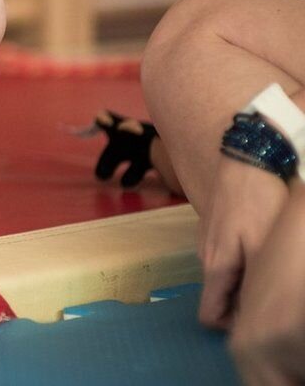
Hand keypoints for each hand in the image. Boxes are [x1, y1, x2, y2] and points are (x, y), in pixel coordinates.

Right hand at [197, 156, 288, 328]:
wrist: (245, 156)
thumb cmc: (258, 202)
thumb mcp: (263, 246)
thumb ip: (253, 283)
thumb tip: (250, 313)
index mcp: (216, 268)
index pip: (210, 317)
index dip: (233, 326)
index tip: (261, 318)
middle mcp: (206, 258)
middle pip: (221, 297)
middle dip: (244, 303)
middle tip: (277, 292)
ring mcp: (209, 241)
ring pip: (226, 277)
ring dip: (247, 281)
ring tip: (276, 269)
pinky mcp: (216, 227)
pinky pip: (229, 258)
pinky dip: (246, 262)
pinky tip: (266, 247)